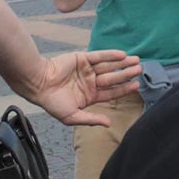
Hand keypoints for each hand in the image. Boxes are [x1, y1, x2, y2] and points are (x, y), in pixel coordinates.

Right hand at [26, 49, 141, 126]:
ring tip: (136, 60)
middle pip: (112, 78)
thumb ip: (91, 119)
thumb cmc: (52, 102)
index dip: (123, 89)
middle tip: (140, 70)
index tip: (136, 85)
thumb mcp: (72, 116)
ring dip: (122, 63)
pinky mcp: (82, 58)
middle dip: (126, 74)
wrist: (39, 85)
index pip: (111, 92)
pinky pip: (99, 56)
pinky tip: (122, 55)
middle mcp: (89, 82)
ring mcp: (86, 70)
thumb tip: (108, 124)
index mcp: (89, 96)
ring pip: (108, 66)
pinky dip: (110, 55)